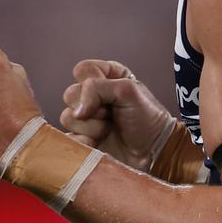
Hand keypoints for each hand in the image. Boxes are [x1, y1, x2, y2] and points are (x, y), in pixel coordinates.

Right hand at [59, 59, 173, 170]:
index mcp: (106, 77)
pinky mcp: (81, 139)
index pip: (83, 70)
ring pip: (68, 117)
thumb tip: (76, 110)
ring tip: (109, 129)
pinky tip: (100, 142)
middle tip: (111, 114)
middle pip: (71, 94)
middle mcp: (93, 96)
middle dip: (93, 107)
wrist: (153, 152)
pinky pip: (69, 137)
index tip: (112, 93)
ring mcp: (86, 119)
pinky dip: (85, 141)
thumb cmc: (146, 118)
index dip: (92, 83)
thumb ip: (97, 88)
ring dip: (91, 126)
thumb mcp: (127, 91)